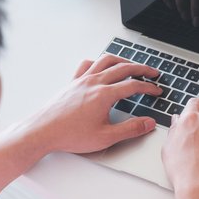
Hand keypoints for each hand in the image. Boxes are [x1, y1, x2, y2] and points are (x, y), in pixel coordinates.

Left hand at [24, 55, 162, 155]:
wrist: (42, 132)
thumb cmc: (69, 134)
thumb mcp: (106, 137)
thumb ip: (131, 129)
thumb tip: (148, 123)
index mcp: (104, 95)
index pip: (134, 86)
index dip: (149, 87)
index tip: (156, 91)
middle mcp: (94, 83)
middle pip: (123, 68)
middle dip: (142, 69)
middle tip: (152, 73)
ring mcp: (82, 80)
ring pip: (106, 61)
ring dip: (122, 61)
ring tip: (132, 65)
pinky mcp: (72, 82)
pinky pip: (87, 64)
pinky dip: (99, 62)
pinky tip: (102, 66)